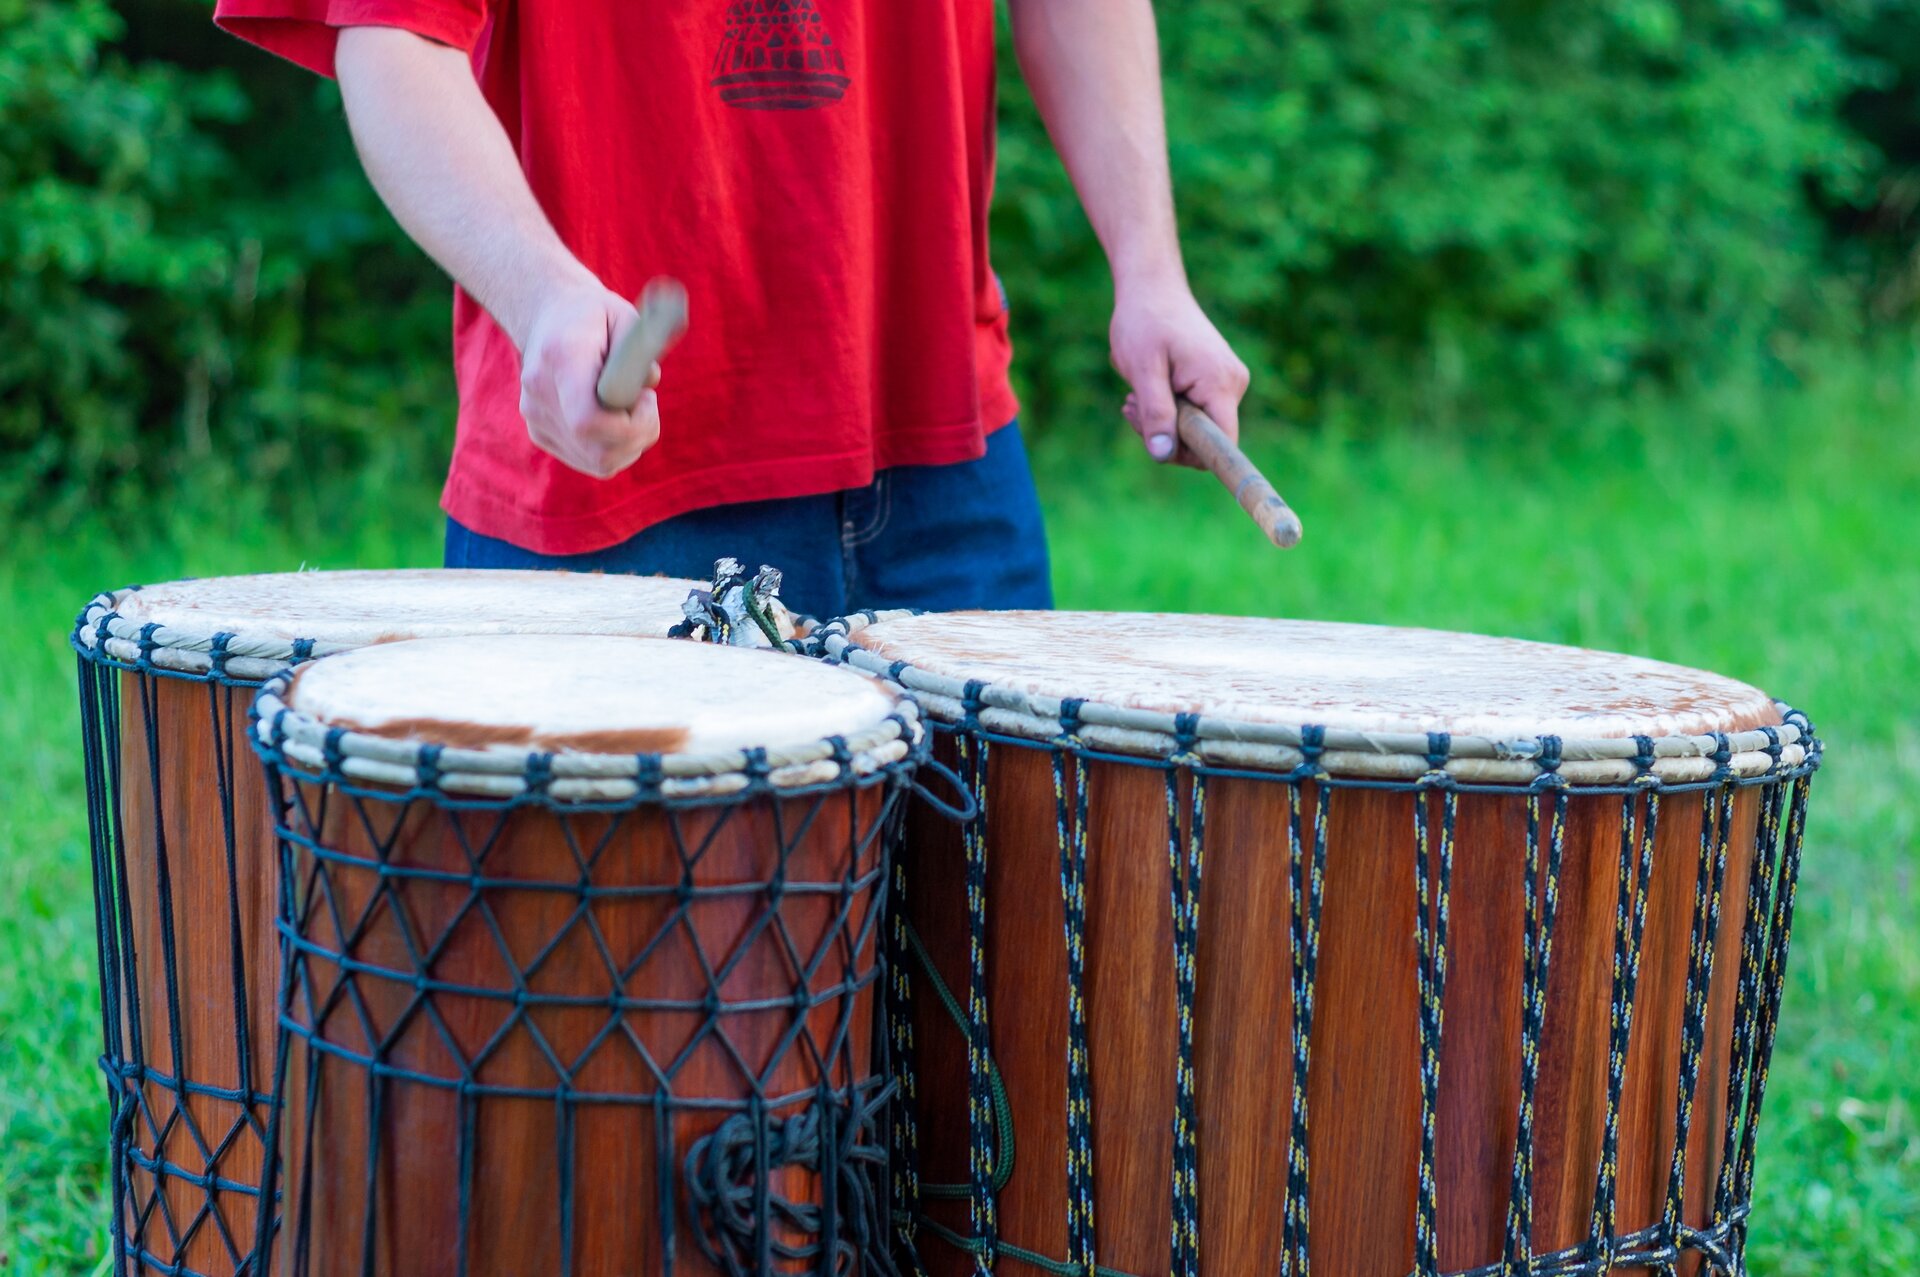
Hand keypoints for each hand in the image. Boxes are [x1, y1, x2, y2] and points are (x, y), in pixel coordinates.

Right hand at [517, 285, 660, 478]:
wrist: (548, 317)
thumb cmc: (595, 316)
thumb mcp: (625, 317)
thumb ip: (642, 349)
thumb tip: (649, 383)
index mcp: (561, 358)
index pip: (588, 421)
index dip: (630, 426)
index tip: (646, 398)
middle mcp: (540, 393)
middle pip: (599, 451)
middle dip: (639, 437)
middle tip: (646, 403)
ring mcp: (536, 418)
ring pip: (599, 462)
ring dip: (631, 444)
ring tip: (632, 409)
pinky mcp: (540, 433)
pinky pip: (590, 460)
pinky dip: (615, 447)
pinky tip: (616, 419)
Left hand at [1111, 283, 1249, 466]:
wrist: (1152, 288)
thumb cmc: (1145, 322)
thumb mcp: (1143, 370)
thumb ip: (1155, 413)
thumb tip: (1163, 454)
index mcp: (1220, 384)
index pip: (1222, 445)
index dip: (1191, 455)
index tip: (1156, 443)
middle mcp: (1233, 385)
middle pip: (1206, 440)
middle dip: (1166, 435)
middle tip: (1132, 408)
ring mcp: (1227, 383)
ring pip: (1197, 429)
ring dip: (1162, 422)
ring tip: (1135, 397)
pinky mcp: (1215, 382)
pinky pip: (1195, 414)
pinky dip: (1168, 410)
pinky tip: (1147, 391)